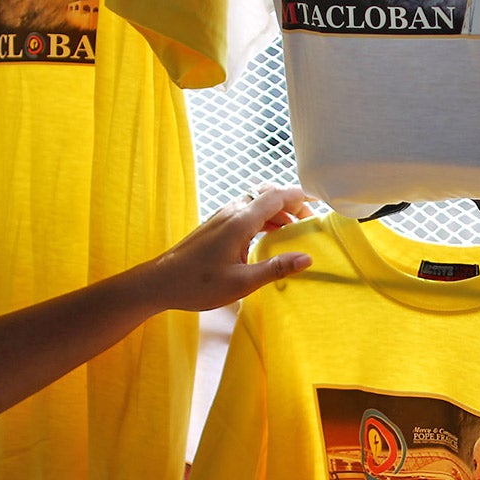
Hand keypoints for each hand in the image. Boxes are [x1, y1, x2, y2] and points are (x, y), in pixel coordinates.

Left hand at [147, 186, 314, 311]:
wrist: (160, 282)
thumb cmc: (198, 284)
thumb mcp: (242, 282)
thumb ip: (275, 268)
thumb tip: (307, 258)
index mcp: (240, 221)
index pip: (276, 196)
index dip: (300, 195)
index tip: (319, 200)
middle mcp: (232, 212)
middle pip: (268, 195)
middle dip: (291, 203)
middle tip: (308, 222)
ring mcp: (222, 217)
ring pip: (256, 204)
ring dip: (277, 212)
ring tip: (293, 232)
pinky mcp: (216, 226)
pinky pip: (246, 213)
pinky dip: (263, 219)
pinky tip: (268, 238)